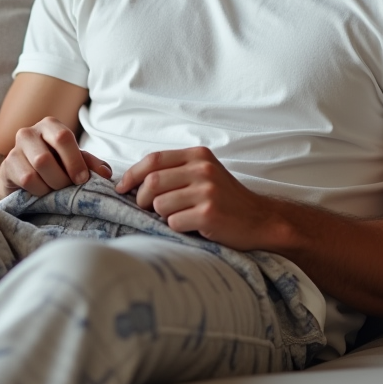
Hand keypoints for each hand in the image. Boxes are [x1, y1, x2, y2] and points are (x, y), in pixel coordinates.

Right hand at [0, 117, 111, 197]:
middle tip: (67, 187)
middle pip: (45, 158)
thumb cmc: (54, 166)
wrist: (22, 176)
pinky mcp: (7, 165)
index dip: (74, 162)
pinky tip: (41, 191)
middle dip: (61, 179)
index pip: (63, 138)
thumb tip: (105, 173)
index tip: (82, 179)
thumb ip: (90, 164)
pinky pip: (25, 180)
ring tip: (55, 190)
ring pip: (34, 170)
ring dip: (50, 186)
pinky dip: (38, 190)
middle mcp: (29, 132)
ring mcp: (15, 148)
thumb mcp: (73, 161)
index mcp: (50, 126)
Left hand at [115, 147, 276, 250]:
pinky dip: (177, 228)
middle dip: (142, 199)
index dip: (132, 174)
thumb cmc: (225, 199)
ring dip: (162, 215)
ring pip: (160, 204)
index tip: (122, 188)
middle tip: (146, 209)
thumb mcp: (204, 174)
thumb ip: (175, 171)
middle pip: (152, 182)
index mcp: (198, 155)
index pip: (153, 159)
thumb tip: (132, 182)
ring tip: (179, 217)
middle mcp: (203, 169)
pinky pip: (173, 222)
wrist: (260, 220)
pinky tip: (192, 226)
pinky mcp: (208, 213)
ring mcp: (207, 191)